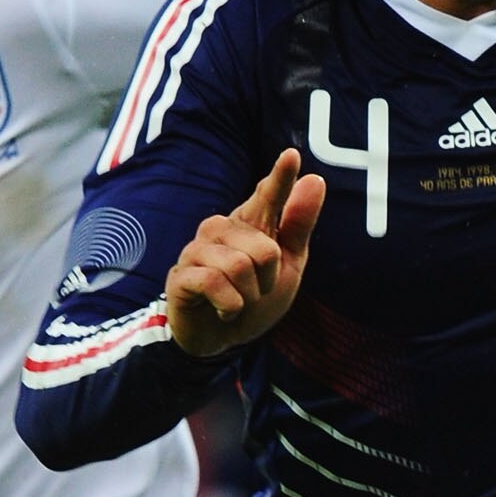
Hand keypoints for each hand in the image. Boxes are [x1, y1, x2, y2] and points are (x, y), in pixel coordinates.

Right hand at [165, 150, 325, 357]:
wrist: (221, 341)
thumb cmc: (253, 299)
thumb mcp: (286, 265)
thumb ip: (298, 224)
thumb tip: (314, 179)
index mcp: (249, 223)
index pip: (267, 196)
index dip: (280, 178)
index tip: (292, 155)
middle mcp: (220, 228)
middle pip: (264, 249)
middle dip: (267, 280)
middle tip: (255, 290)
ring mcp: (197, 249)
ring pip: (239, 265)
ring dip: (248, 295)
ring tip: (238, 300)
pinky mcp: (181, 274)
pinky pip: (215, 283)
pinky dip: (229, 305)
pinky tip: (224, 309)